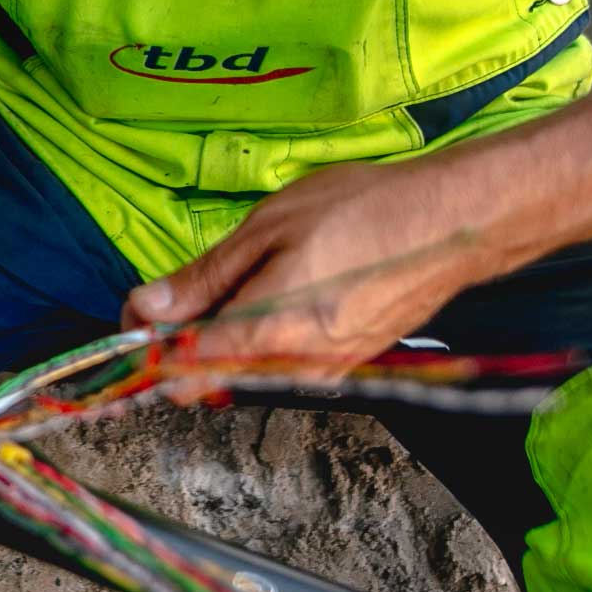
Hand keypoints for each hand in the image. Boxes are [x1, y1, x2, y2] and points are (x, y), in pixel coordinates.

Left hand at [122, 162, 490, 374]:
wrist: (451, 223)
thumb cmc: (362, 213)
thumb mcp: (267, 229)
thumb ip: (203, 281)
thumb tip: (145, 310)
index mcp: (265, 338)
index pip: (179, 371)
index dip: (147, 344)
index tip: (140, 312)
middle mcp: (292, 371)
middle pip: (208, 378)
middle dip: (182, 341)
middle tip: (186, 288)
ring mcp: (323, 375)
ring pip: (244, 372)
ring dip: (222, 338)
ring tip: (244, 278)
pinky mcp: (344, 368)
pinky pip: (280, 365)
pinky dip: (261, 338)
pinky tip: (278, 292)